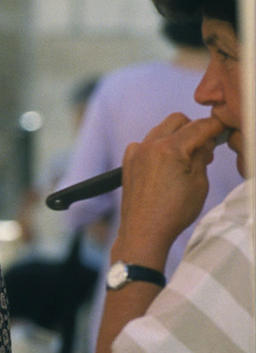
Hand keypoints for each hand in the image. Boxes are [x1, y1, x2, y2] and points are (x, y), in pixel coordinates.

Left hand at [113, 112, 227, 262]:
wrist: (143, 232)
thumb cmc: (173, 212)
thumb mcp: (199, 182)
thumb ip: (202, 155)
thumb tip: (204, 141)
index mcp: (169, 149)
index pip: (200, 126)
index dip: (216, 126)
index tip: (225, 129)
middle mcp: (149, 146)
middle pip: (178, 121)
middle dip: (194, 129)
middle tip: (204, 149)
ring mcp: (136, 153)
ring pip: (161, 129)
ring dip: (177, 137)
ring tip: (186, 159)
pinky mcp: (128, 162)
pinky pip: (145, 143)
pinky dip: (158, 146)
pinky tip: (165, 164)